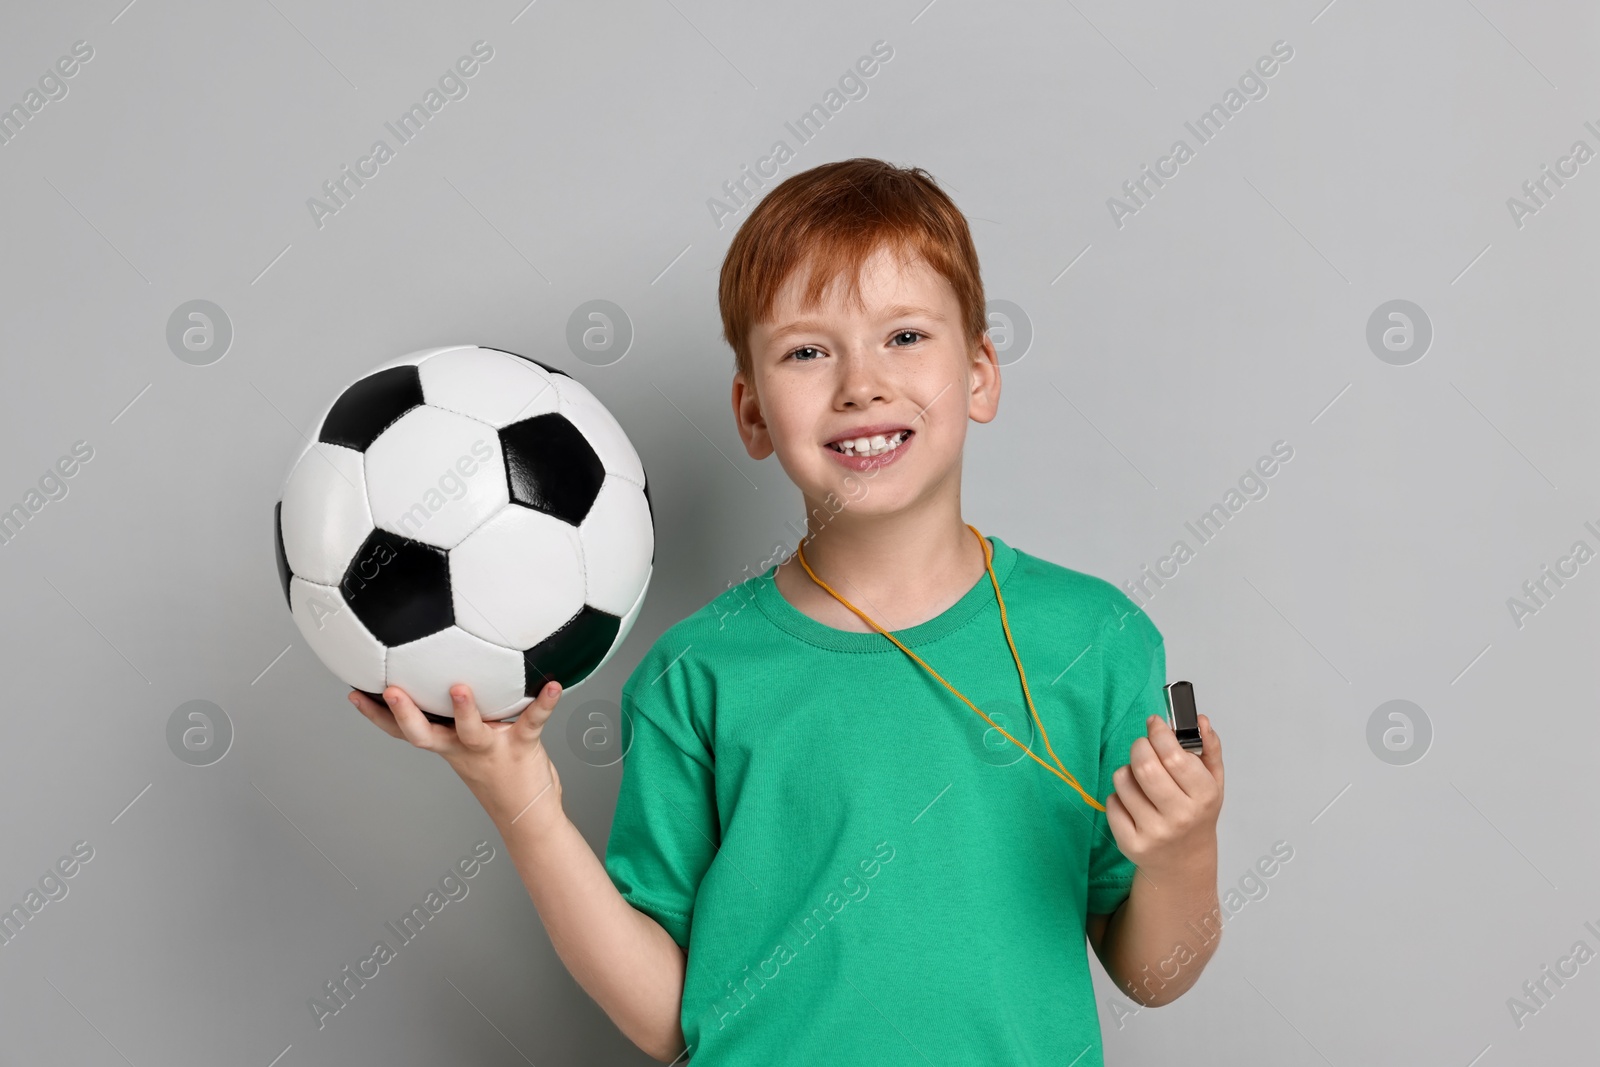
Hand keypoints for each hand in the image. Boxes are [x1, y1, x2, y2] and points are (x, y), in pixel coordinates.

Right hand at [349, 681, 566, 834]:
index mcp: (447, 745)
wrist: (528, 815)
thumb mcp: (467, 747)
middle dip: (404, 714)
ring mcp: (492, 748)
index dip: (377, 716)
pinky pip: (533, 721)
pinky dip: (545, 703)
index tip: (355, 694)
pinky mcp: (522, 745)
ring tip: (460, 689)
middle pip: (425, 734)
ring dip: (464, 711)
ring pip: (471, 731)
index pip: (405, 731)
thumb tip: (446, 678)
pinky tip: (553, 686)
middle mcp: (463, 748)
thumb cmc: (498, 775)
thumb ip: (455, 720)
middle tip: (390, 691)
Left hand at [1104, 713, 1223, 876]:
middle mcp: (1179, 816)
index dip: (1159, 733)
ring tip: (1140, 779)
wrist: (1184, 862)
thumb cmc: (1196, 814)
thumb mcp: (1212, 782)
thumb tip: (1200, 720)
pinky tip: (1133, 803)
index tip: (1153, 723)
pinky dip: (1119, 795)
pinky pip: (1111, 801)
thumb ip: (1209, 748)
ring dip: (1127, 770)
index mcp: (1203, 796)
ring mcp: (1153, 832)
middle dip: (1140, 746)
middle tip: (1143, 747)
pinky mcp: (1130, 843)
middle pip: (1145, 766)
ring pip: (1123, 780)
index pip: (1174, 756)